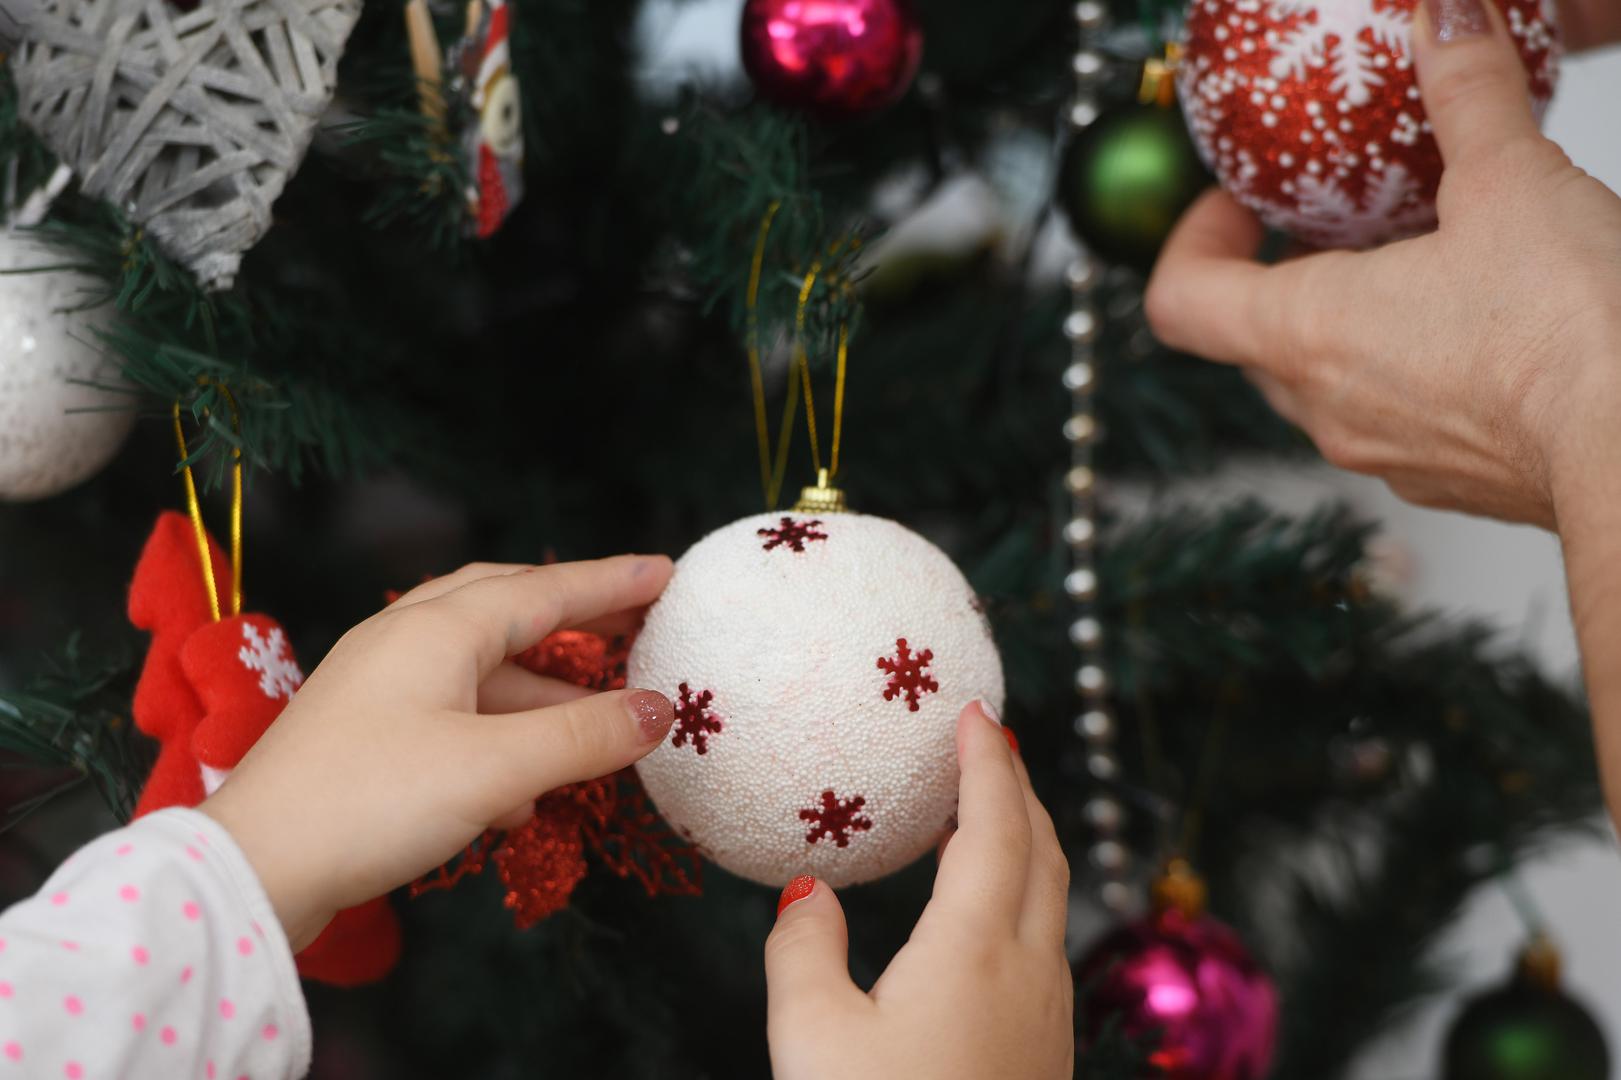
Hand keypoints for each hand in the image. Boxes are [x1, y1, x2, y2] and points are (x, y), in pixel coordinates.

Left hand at [200, 557, 674, 948]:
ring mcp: (379, 687)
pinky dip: (502, 736)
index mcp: (436, 630)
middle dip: (574, 616)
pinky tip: (527, 792)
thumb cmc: (371, 802)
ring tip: (601, 724)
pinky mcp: (365, 736)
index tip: (664, 572)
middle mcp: (405, 642)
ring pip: (481, 671)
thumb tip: (658, 710)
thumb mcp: (494, 769)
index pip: (543, 590)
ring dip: (544, 693)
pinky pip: (454, 714)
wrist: (253, 870)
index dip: (609, 582)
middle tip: (634, 621)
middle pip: (506, 609)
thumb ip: (582, 736)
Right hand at [763, 702, 1072, 1079]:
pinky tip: (983, 910)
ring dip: (1024, 840)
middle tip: (985, 742)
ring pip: (1050, 900)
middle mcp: (1029, 974)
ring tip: (979, 812)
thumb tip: (810, 893)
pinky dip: (1022, 892)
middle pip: (1042, 852)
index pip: (995, 827)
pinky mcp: (1046, 1054)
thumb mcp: (812, 1039)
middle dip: (1016, 787)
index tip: (973, 709)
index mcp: (973, 951)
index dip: (986, 761)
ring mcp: (1048, 1017)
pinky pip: (1045, 943)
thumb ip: (803, 952)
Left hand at [1146, 0, 1620, 529]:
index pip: (1181, 300)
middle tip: (1331, 224)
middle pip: (1249, 339)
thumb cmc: (1564, 332)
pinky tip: (1476, 327)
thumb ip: (1465, 93)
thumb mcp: (1511, 180)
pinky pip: (1389, 417)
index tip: (1236, 203)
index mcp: (1304, 333)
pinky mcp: (1441, 477)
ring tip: (1415, 265)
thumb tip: (1444, 17)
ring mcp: (1379, 451)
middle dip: (1278, 275)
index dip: (1193, 240)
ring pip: (1321, 383)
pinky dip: (1403, 368)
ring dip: (1344, 324)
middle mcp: (1324, 406)